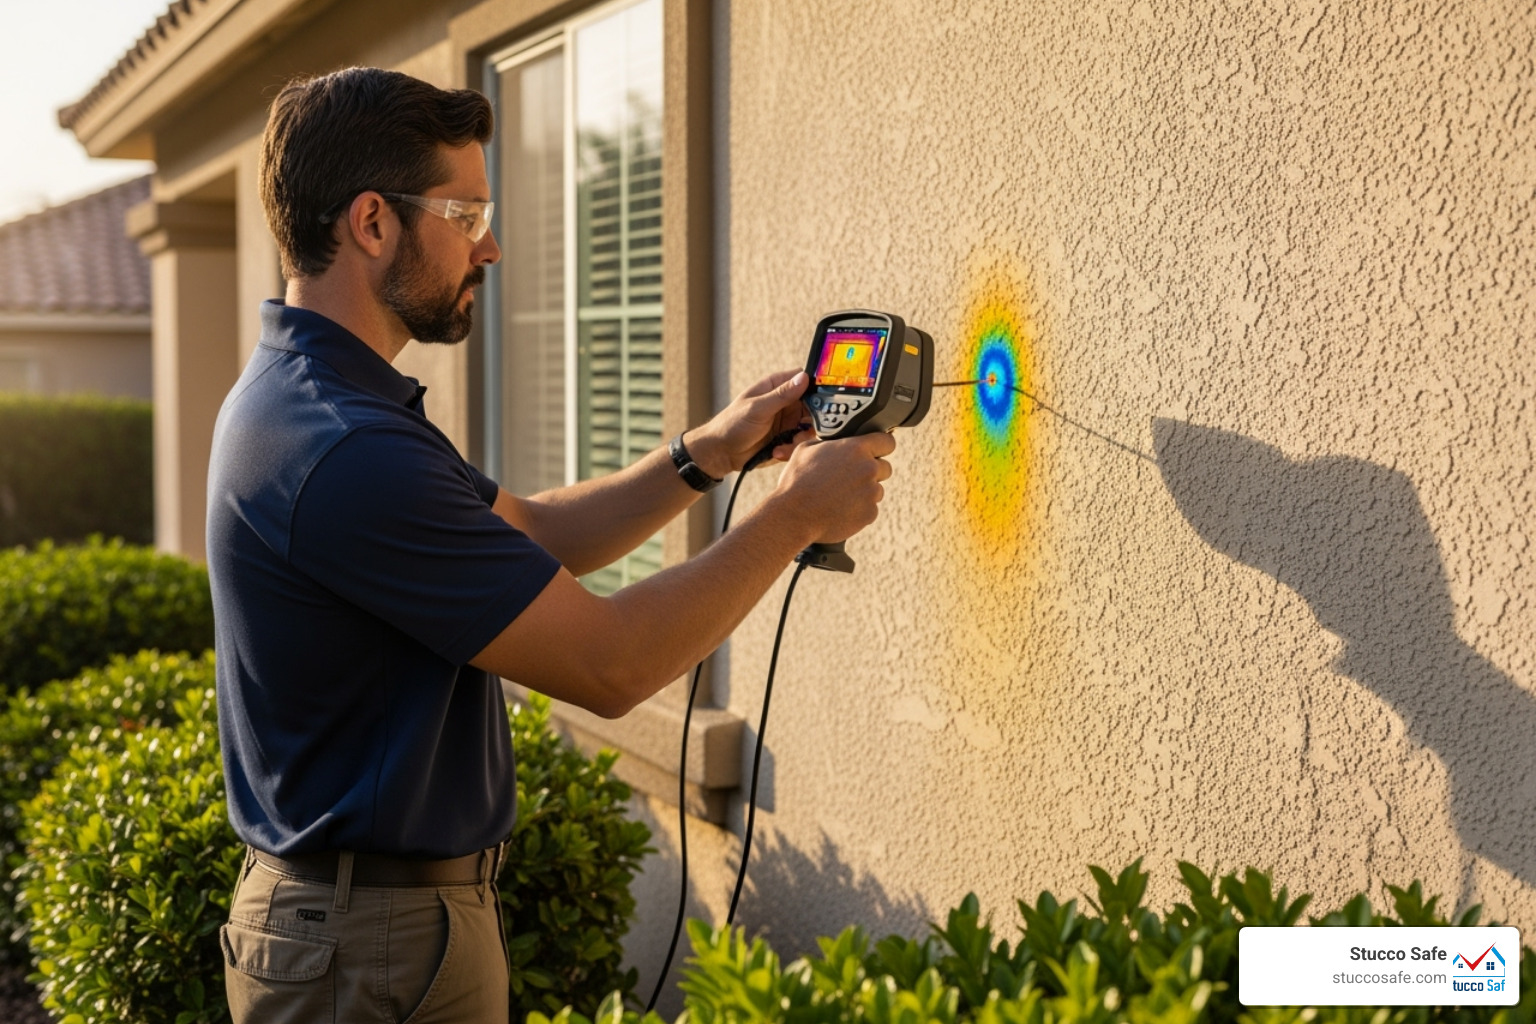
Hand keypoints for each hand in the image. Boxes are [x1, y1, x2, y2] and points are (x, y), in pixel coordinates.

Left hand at [685, 369, 812, 477]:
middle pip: (813, 406)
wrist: (721, 453)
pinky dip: (792, 448)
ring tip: (786, 444)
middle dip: (813, 419)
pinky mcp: (786, 438)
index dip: (816, 387)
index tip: (824, 400)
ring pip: (809, 426)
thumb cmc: (732, 425)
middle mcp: (784, 403)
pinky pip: (800, 442)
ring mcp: (787, 421)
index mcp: (776, 387)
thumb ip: (782, 395)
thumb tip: (804, 378)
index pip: (804, 380)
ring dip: (801, 437)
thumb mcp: (758, 408)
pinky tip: (776, 452)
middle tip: (805, 429)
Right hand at [771, 432, 895, 544]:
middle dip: (872, 472)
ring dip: (864, 492)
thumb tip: (834, 445)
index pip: (887, 441)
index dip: (881, 446)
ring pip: (877, 490)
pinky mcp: (870, 513)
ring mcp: (871, 492)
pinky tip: (839, 510)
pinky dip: (859, 510)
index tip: (877, 451)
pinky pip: (870, 509)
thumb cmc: (797, 481)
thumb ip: (828, 443)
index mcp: (856, 448)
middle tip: (850, 478)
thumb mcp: (806, 449)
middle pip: (885, 468)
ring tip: (839, 497)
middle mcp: (868, 469)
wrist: (794, 515)